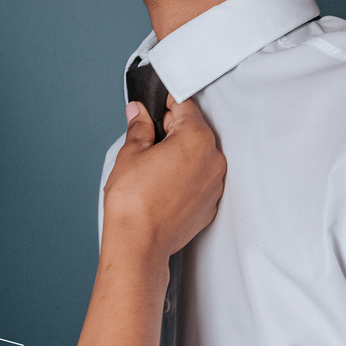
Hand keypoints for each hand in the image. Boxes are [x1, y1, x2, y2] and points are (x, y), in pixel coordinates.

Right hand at [101, 96, 225, 261]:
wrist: (139, 242)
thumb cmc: (133, 201)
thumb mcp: (131, 153)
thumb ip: (139, 127)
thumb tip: (138, 113)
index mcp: (196, 139)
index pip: (185, 105)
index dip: (166, 103)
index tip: (155, 106)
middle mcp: (213, 160)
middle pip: (195, 130)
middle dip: (173, 129)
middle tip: (148, 139)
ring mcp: (214, 184)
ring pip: (200, 155)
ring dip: (181, 154)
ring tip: (154, 166)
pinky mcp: (211, 204)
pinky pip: (201, 179)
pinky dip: (186, 176)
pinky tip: (163, 184)